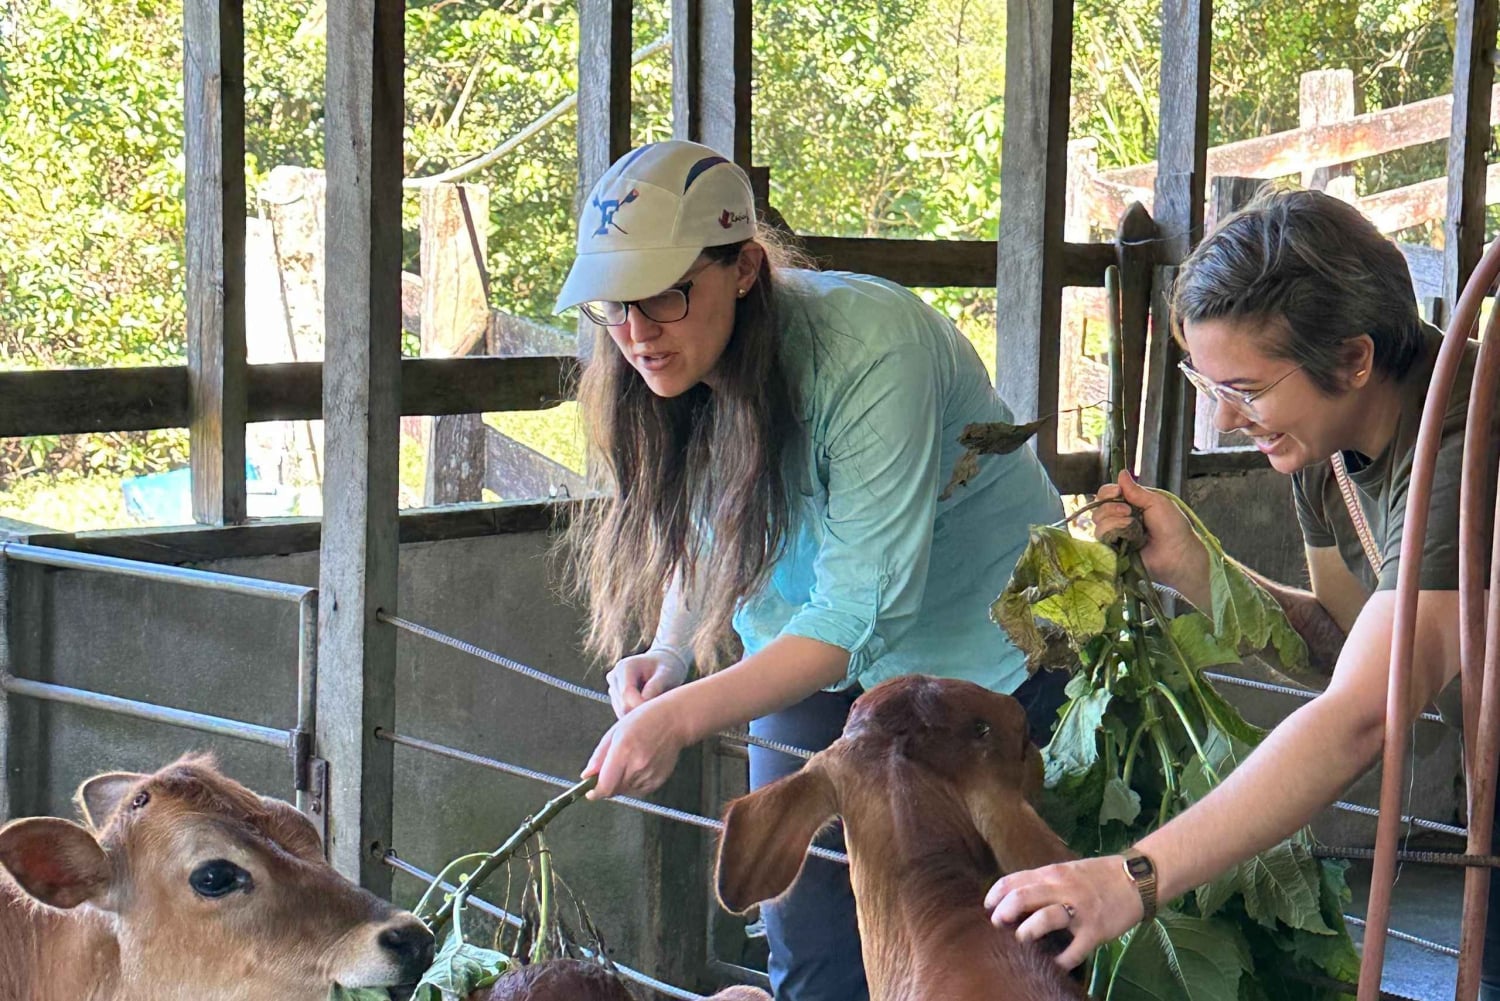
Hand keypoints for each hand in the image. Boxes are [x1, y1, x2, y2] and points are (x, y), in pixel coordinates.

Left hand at [582, 696, 689, 799]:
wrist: (674, 721)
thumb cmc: (645, 720)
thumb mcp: (615, 731)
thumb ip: (599, 756)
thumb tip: (587, 775)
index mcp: (623, 750)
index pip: (605, 786)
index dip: (595, 792)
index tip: (590, 792)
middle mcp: (636, 765)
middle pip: (613, 790)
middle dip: (607, 783)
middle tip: (613, 766)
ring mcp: (649, 774)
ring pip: (625, 791)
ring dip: (621, 783)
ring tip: (630, 761)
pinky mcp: (657, 781)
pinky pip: (638, 791)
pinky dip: (633, 783)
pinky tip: (639, 766)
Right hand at [606, 648, 689, 718]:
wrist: (662, 665)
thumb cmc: (666, 669)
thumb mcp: (666, 674)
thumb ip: (655, 686)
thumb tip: (643, 704)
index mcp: (625, 667)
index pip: (627, 693)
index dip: (640, 706)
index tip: (657, 713)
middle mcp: (614, 677)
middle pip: (622, 705)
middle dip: (640, 712)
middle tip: (659, 712)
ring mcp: (612, 688)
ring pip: (622, 712)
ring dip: (638, 714)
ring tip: (655, 706)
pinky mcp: (614, 698)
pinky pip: (623, 714)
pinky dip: (636, 715)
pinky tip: (649, 707)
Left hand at [986, 856, 1145, 968]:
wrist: (1137, 878)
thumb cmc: (1098, 875)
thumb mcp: (1067, 870)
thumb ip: (1044, 882)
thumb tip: (1016, 898)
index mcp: (1052, 873)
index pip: (1013, 880)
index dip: (995, 895)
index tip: (988, 907)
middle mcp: (1062, 889)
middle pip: (1022, 897)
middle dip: (1003, 913)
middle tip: (997, 924)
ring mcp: (1079, 910)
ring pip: (1044, 919)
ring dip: (1027, 932)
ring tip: (1021, 940)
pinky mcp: (1094, 930)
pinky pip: (1073, 950)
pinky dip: (1060, 961)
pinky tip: (1053, 965)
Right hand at [1092, 470, 1208, 605]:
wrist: (1177, 553)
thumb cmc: (1172, 527)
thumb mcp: (1156, 502)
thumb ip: (1135, 490)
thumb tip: (1121, 473)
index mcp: (1129, 504)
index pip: (1106, 494)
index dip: (1107, 492)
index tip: (1117, 492)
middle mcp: (1119, 519)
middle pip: (1098, 507)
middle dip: (1111, 506)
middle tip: (1128, 511)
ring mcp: (1116, 535)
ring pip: (1098, 521)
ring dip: (1113, 520)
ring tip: (1131, 524)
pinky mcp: (1113, 549)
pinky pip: (1100, 537)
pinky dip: (1112, 531)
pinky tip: (1126, 534)